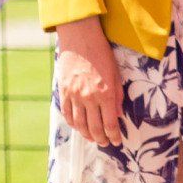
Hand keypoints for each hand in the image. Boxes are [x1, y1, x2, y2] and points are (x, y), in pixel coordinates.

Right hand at [54, 16, 123, 145]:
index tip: (118, 141)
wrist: (80, 39)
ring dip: (87, 135)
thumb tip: (117, 115)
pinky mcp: (64, 92)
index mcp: (105, 93)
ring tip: (93, 138)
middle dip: (102, 139)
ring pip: (80, 124)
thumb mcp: (116, 74)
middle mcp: (89, 98)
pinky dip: (73, 124)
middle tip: (106, 143)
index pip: (110, 123)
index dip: (114, 136)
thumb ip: (117, 96)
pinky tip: (79, 127)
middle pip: (95, 128)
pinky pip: (67, 114)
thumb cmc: (102, 54)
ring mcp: (74, 96)